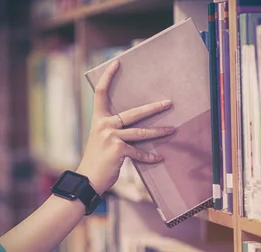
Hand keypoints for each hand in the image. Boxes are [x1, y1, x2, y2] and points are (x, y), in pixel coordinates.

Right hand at [76, 60, 174, 193]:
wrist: (88, 179)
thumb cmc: (98, 159)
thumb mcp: (101, 139)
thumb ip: (114, 130)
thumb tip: (134, 124)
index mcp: (99, 119)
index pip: (101, 93)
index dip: (108, 77)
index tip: (117, 62)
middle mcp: (104, 124)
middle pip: (133, 112)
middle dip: (153, 108)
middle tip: (169, 103)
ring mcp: (111, 137)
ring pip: (141, 132)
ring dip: (159, 131)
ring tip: (172, 129)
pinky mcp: (118, 150)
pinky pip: (139, 152)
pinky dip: (149, 156)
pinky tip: (159, 157)